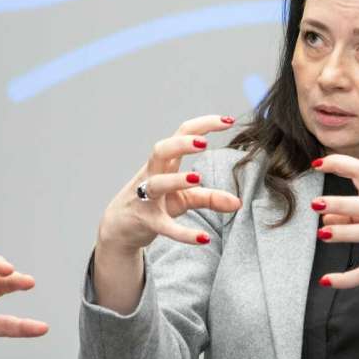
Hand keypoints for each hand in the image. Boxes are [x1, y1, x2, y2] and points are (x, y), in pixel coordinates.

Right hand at [96, 115, 242, 252]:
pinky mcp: (146, 222)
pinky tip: (204, 238)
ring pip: (156, 184)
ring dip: (176, 180)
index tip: (228, 120)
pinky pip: (164, 226)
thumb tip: (239, 203)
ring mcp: (146, 198)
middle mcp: (152, 175)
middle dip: (181, 144)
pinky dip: (183, 233)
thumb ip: (210, 197)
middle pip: (161, 151)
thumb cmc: (155, 204)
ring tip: (198, 178)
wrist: (119, 227)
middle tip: (204, 143)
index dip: (204, 125)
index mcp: (164, 163)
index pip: (182, 134)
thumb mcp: (184, 198)